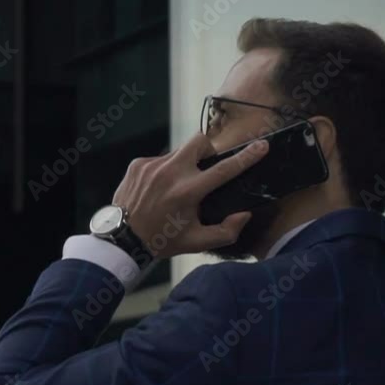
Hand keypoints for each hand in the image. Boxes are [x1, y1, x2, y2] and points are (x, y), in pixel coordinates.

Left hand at [111, 132, 268, 257]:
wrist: (122, 239)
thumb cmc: (162, 240)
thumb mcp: (197, 242)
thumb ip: (227, 231)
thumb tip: (244, 214)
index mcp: (188, 191)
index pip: (225, 169)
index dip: (247, 156)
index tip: (261, 145)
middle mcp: (170, 173)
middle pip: (199, 142)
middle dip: (208, 150)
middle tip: (206, 168)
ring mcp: (152, 166)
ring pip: (179, 152)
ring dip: (184, 165)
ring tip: (175, 188)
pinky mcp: (138, 164)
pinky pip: (159, 160)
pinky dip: (164, 171)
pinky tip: (157, 190)